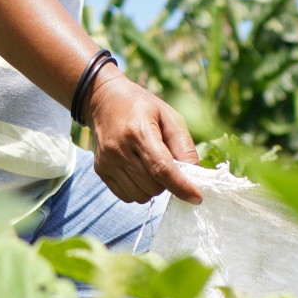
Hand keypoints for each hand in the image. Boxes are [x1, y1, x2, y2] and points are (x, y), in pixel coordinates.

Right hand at [84, 69, 202, 204]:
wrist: (104, 100)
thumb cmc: (142, 107)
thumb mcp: (169, 117)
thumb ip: (184, 146)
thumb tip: (196, 175)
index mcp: (139, 131)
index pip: (162, 168)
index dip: (181, 186)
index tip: (197, 198)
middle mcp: (119, 148)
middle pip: (153, 185)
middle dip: (168, 183)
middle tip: (167, 165)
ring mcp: (107, 161)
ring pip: (140, 196)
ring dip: (153, 188)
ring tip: (151, 167)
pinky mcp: (100, 170)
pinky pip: (127, 196)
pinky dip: (139, 190)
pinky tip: (138, 171)